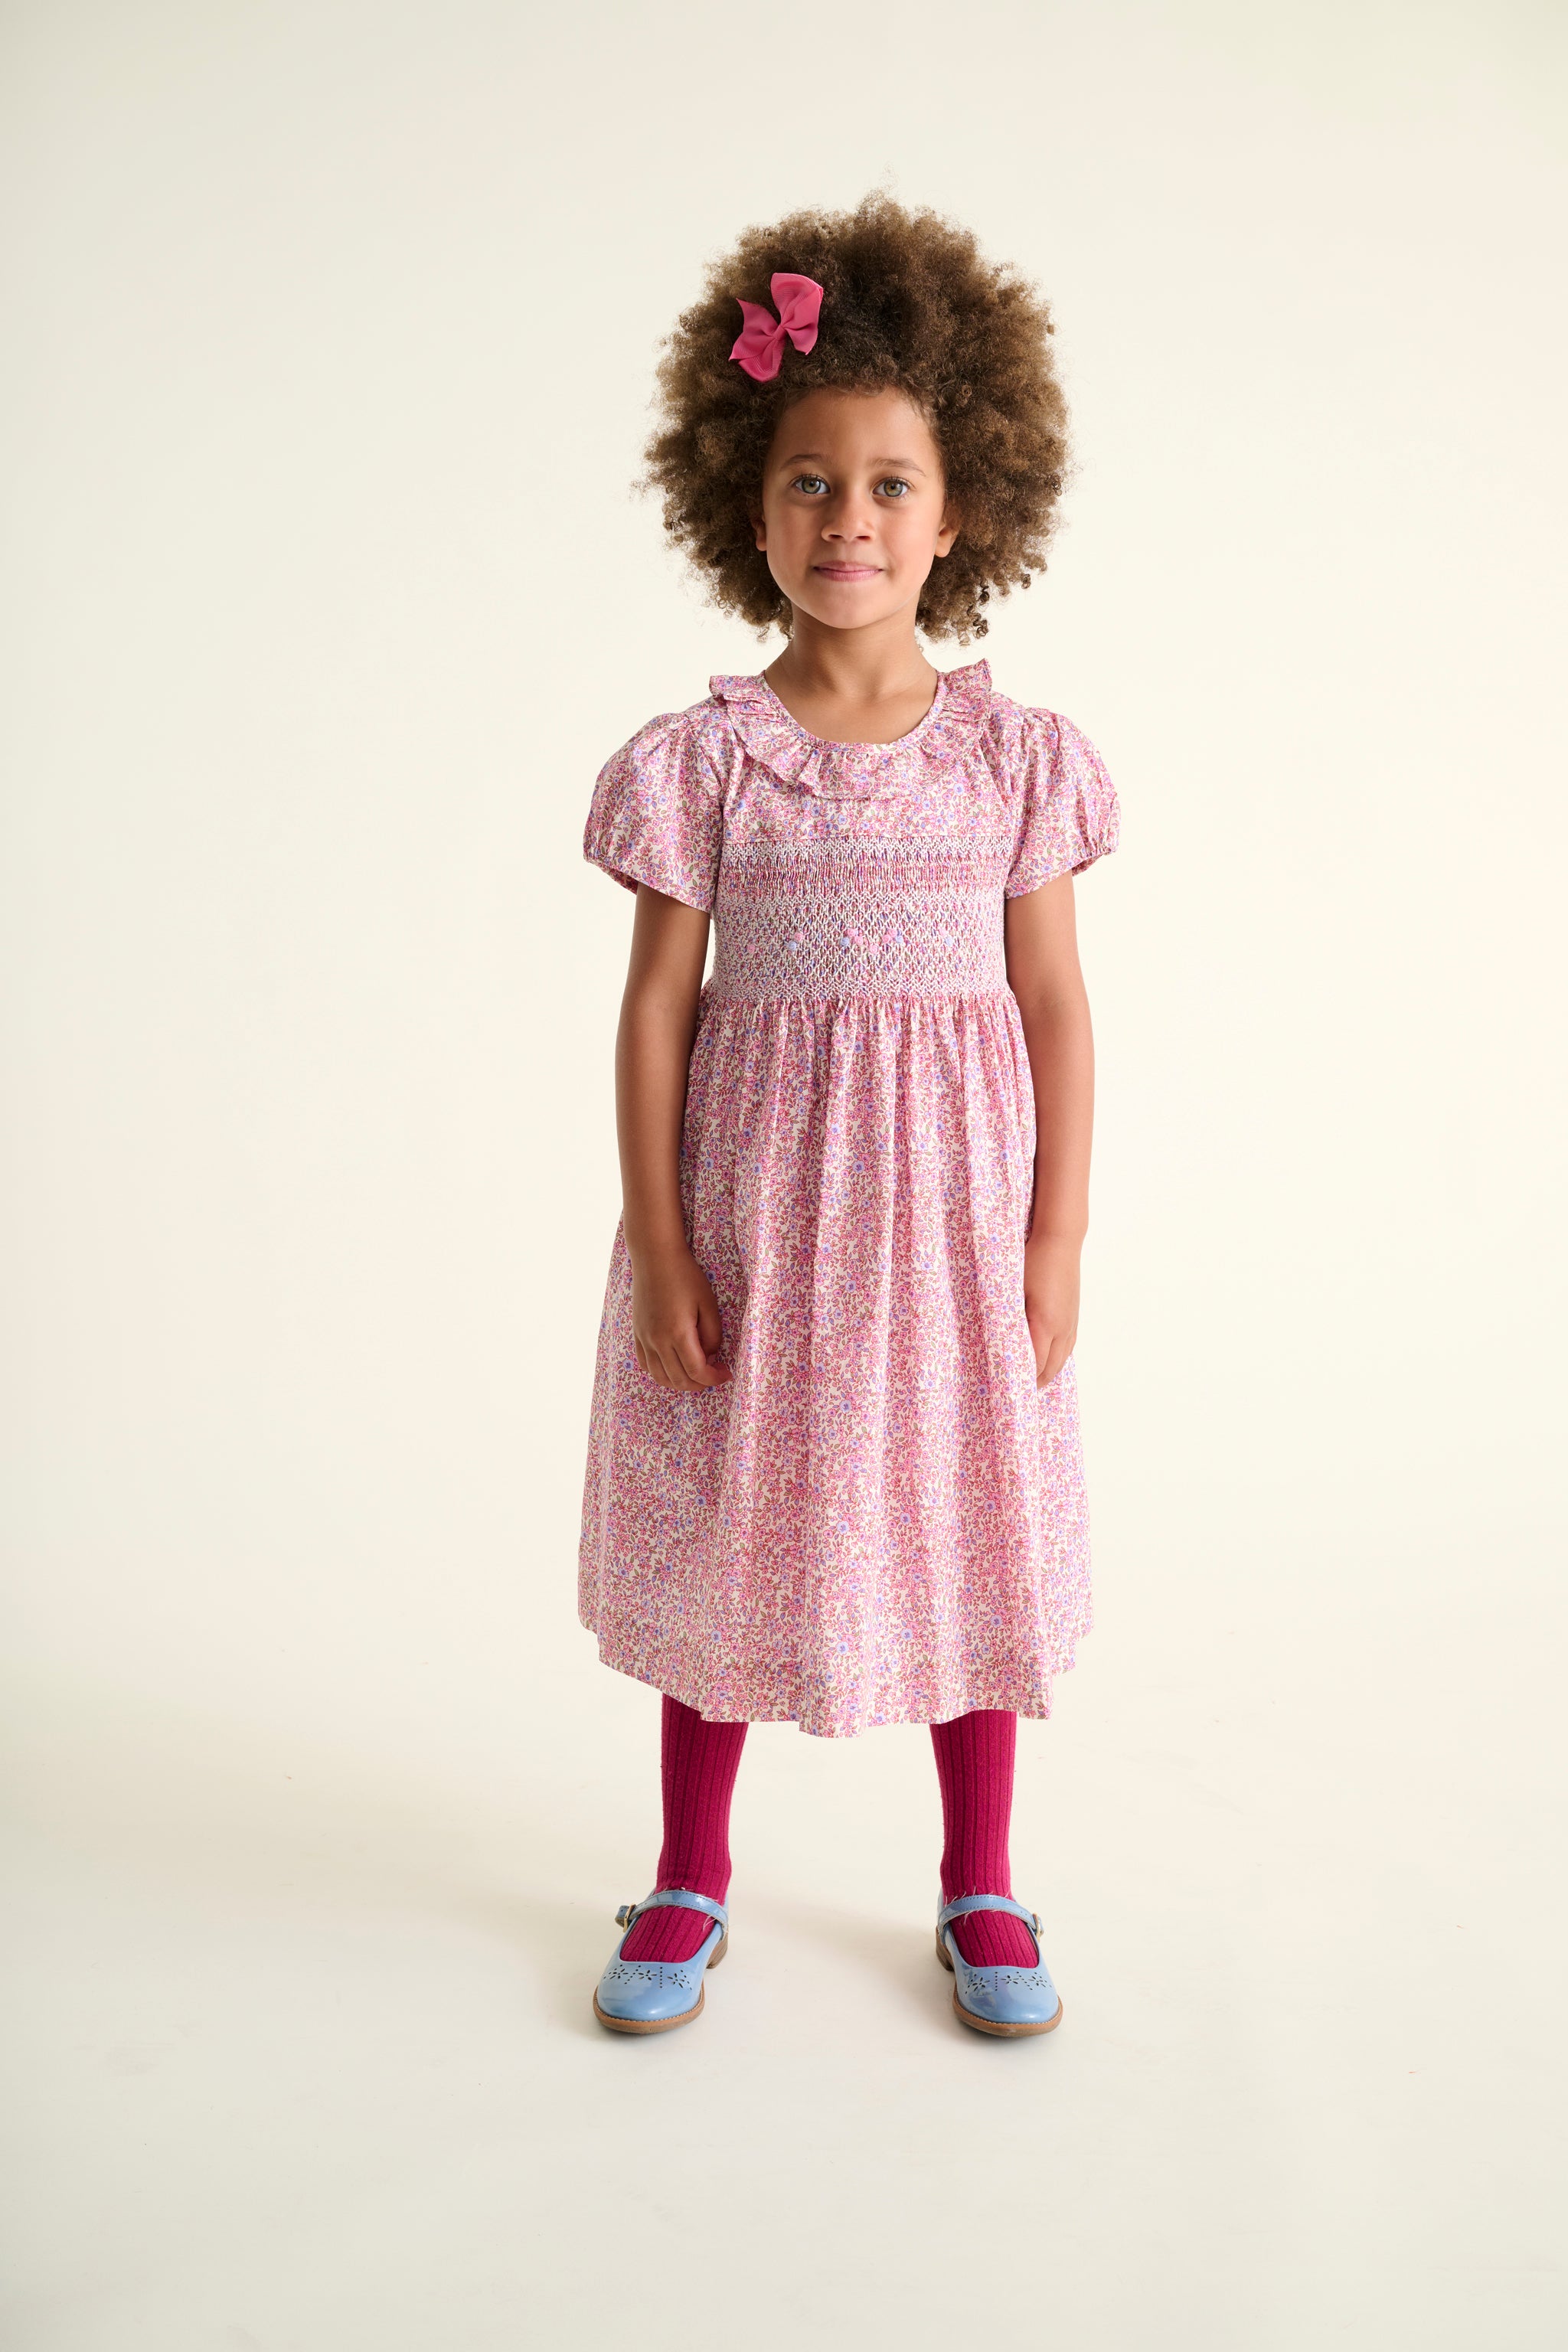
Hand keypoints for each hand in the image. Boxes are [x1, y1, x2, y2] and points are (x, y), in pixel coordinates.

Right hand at [630, 1244, 732, 1391]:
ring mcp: (644, 1339)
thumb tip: (710, 1356)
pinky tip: (674, 1365)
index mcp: (678, 1334)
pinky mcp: (637, 1334)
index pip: (697, 1372)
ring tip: (696, 1373)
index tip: (726, 1373)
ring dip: (680, 1382)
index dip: (714, 1378)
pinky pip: (646, 1365)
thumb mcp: (709, 1304)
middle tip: (714, 1374)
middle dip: (700, 1384)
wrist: (655, 1257)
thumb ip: (713, 1335)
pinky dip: (661, 1373)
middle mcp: (657, 1341)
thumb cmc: (685, 1276)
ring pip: (660, 1377)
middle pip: (679, 1380)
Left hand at [1023, 1233, 1080, 1389]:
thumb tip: (1002, 1343)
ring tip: (1034, 1383)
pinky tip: (1051, 1360)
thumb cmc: (1032, 1261)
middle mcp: (1062, 1328)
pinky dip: (1058, 1359)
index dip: (1023, 1380)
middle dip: (1035, 1382)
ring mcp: (1071, 1322)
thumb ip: (1010, 1321)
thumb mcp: (1015, 1292)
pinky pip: (1068, 1346)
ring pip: (1062, 1359)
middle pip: (1050, 1368)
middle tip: (1018, 1394)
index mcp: (1045, 1325)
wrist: (1060, 1240)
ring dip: (1048, 1373)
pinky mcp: (1073, 1314)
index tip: (1008, 1391)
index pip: (1034, 1365)